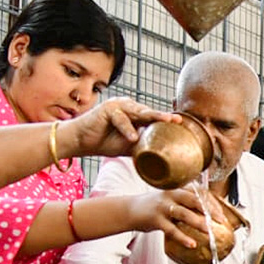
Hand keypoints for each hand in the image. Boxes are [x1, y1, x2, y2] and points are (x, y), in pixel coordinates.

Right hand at [62, 99, 181, 158]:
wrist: (80, 142)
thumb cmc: (105, 142)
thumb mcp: (129, 145)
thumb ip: (144, 146)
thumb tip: (163, 158)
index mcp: (135, 114)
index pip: (154, 117)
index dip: (167, 121)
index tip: (182, 125)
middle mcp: (128, 107)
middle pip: (149, 112)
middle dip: (164, 116)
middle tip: (177, 120)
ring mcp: (117, 106)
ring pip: (138, 111)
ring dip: (152, 116)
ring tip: (166, 121)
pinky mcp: (106, 109)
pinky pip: (120, 118)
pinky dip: (127, 128)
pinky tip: (132, 138)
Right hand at [126, 186, 222, 248]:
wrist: (129, 210)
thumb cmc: (156, 207)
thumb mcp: (172, 200)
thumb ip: (188, 204)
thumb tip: (211, 216)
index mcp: (177, 189)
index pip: (199, 193)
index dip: (212, 203)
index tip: (222, 215)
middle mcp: (171, 194)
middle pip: (194, 200)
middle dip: (210, 210)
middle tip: (221, 221)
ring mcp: (162, 206)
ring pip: (183, 214)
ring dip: (198, 223)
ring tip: (210, 232)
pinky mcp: (155, 219)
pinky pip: (171, 230)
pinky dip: (182, 238)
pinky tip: (192, 244)